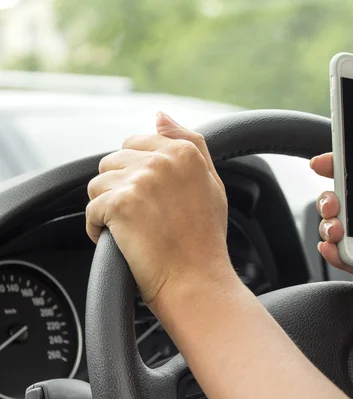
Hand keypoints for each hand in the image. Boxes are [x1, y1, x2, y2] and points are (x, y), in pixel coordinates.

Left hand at [86, 112, 234, 307]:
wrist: (197, 279)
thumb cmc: (204, 238)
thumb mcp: (211, 182)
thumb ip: (189, 142)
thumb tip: (159, 115)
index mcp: (186, 152)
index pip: (138, 143)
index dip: (138, 173)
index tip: (149, 197)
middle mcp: (163, 160)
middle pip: (114, 161)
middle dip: (120, 187)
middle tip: (142, 216)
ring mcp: (141, 180)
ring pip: (98, 184)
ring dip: (107, 207)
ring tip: (131, 228)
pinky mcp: (121, 204)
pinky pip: (91, 209)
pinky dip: (97, 228)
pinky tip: (119, 240)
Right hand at [311, 116, 352, 341]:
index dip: (344, 166)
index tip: (325, 161)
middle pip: (346, 199)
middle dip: (330, 196)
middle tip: (333, 201)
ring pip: (338, 226)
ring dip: (329, 223)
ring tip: (336, 228)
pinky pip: (342, 256)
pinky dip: (331, 251)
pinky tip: (332, 246)